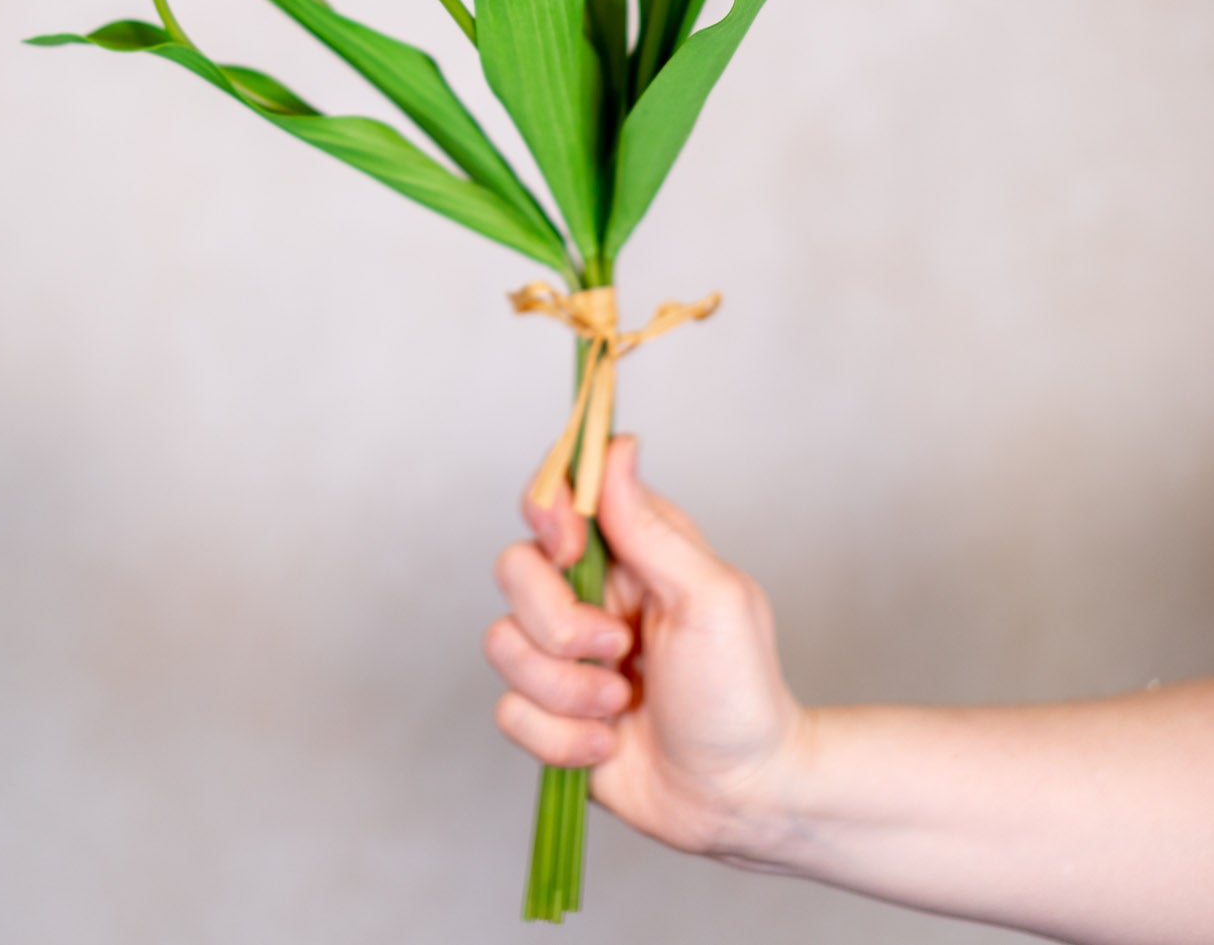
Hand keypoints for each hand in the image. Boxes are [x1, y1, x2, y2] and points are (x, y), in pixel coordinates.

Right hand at [484, 434, 810, 863]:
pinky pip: (510, 711)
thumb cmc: (741, 690)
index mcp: (628, 550)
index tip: (567, 543)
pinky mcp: (548, 714)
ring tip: (623, 704)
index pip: (556, 494)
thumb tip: (618, 446)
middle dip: (560, 622)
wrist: (740, 797)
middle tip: (619, 647)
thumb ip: (651, 526)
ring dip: (568, 688)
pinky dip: (561, 738)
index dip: (546, 509)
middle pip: (513, 568)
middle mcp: (587, 594)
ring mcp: (563, 655)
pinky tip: (607, 744)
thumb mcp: (709, 597)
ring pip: (502, 644)